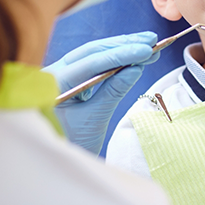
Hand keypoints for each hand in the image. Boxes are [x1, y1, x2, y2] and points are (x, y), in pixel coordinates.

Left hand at [43, 32, 158, 154]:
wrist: (55, 164)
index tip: (146, 50)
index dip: (121, 54)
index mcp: (53, 83)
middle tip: (151, 40)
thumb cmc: (70, 145)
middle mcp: (54, 72)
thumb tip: (136, 67)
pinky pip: (95, 62)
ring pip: (95, 53)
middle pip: (93, 51)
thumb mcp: (94, 120)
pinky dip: (116, 58)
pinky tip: (134, 54)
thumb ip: (113, 91)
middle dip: (124, 45)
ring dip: (123, 48)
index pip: (91, 62)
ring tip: (149, 44)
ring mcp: (62, 72)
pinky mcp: (72, 77)